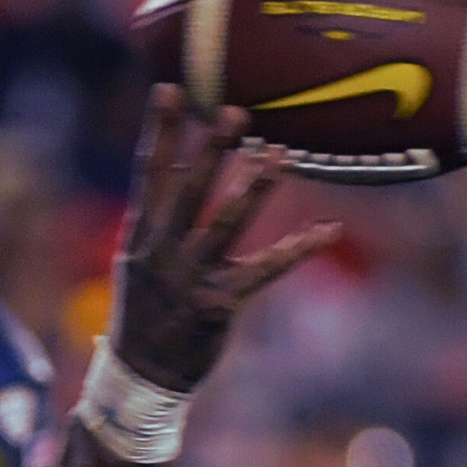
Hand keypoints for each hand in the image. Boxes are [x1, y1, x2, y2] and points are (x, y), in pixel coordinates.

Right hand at [110, 84, 341, 391]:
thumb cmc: (145, 312)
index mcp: (140, 237)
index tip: (169, 90)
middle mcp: (160, 254)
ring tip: (277, 153)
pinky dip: (298, 248)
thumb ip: (159, 218)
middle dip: (210, 150)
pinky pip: (264, 270)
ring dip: (252, 188)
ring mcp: (188, 280)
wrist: (143, 376)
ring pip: (224, 225)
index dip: (160, 132)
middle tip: (234, 111)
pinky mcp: (218, 304)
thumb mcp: (138, 262)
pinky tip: (328, 229)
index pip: (149, 174)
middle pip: (188, 191)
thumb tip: (185, 166)